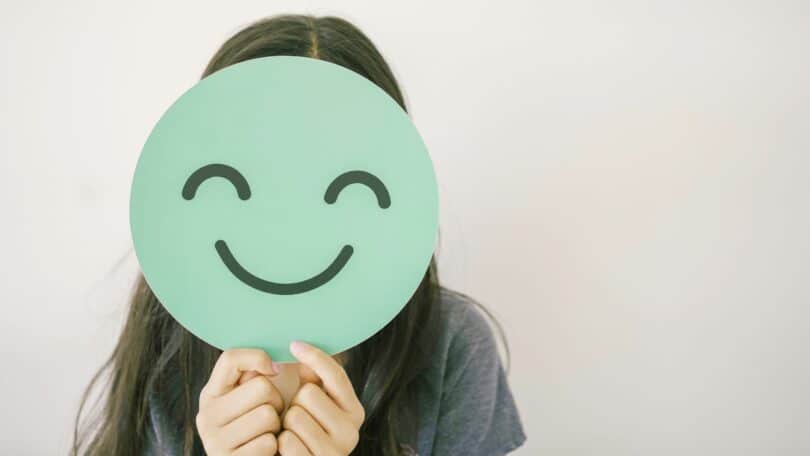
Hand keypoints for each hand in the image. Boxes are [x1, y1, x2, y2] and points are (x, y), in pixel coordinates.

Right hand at [196, 348, 283, 454]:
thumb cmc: (261, 427)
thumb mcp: (253, 398)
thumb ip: (256, 375)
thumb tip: (273, 367)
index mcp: (211, 394)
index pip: (230, 359)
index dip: (258, 358)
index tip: (275, 370)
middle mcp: (207, 416)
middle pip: (261, 387)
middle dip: (277, 400)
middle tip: (272, 413)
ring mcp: (215, 442)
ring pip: (267, 415)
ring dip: (278, 425)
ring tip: (268, 432)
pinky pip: (268, 443)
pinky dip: (275, 447)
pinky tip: (266, 451)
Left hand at [278, 341, 364, 455]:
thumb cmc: (306, 432)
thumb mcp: (315, 404)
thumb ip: (314, 379)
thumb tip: (301, 349)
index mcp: (355, 411)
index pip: (336, 374)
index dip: (314, 356)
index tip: (294, 344)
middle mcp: (350, 432)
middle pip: (308, 393)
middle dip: (295, 402)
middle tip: (298, 416)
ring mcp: (334, 453)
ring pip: (295, 416)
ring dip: (286, 424)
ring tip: (293, 433)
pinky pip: (286, 441)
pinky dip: (281, 443)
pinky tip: (288, 449)